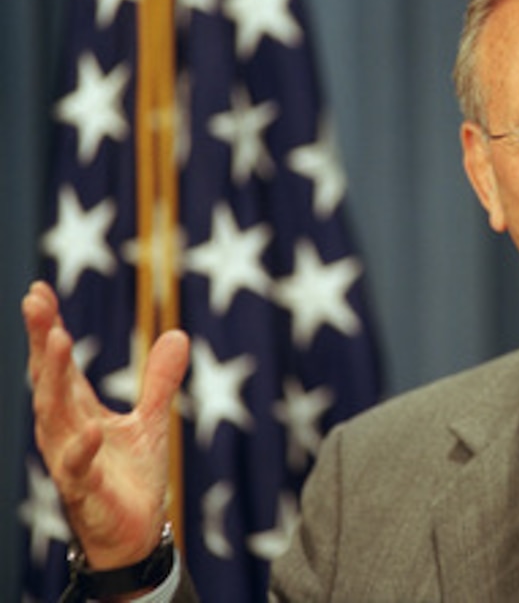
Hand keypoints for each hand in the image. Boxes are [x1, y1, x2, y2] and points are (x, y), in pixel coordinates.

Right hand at [23, 281, 189, 568]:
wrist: (133, 532)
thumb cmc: (130, 475)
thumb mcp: (151, 420)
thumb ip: (160, 379)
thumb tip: (178, 333)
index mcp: (77, 410)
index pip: (57, 363)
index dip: (47, 329)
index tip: (39, 290)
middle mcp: (65, 429)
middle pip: (48, 378)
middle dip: (42, 340)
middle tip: (36, 301)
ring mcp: (70, 458)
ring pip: (54, 413)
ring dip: (54, 377)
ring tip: (59, 339)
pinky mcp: (85, 488)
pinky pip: (78, 466)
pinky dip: (83, 447)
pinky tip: (92, 428)